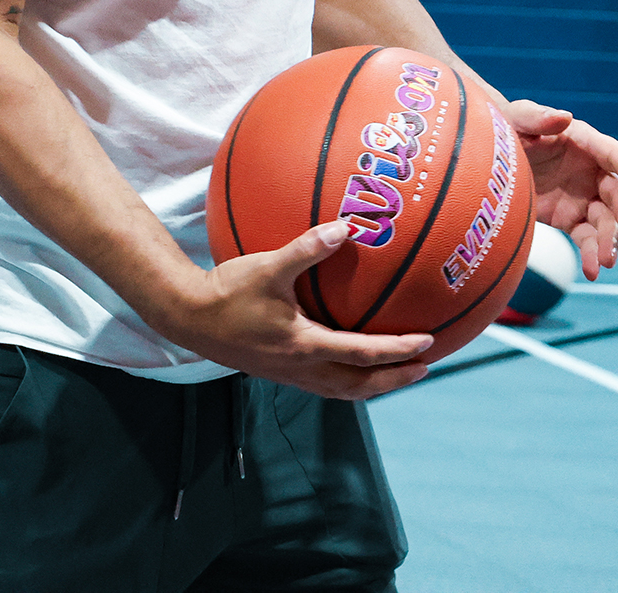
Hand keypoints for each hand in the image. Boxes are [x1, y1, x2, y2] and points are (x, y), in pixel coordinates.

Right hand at [159, 222, 433, 399]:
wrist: (189, 318)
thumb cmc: (228, 292)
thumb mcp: (268, 266)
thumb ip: (307, 248)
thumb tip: (345, 227)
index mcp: (304, 346)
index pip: (364, 354)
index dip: (399, 351)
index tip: (428, 342)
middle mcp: (301, 367)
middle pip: (360, 385)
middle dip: (396, 379)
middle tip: (426, 368)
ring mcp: (290, 374)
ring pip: (343, 390)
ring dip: (375, 384)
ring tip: (399, 372)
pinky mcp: (280, 372)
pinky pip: (326, 383)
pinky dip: (349, 379)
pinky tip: (353, 362)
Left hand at [501, 99, 617, 279]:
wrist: (489, 161)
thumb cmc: (505, 131)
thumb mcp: (515, 120)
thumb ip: (536, 117)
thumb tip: (564, 117)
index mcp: (583, 142)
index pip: (613, 154)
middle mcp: (590, 170)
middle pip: (617, 193)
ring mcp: (583, 197)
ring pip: (606, 221)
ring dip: (610, 241)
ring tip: (606, 262)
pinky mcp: (571, 219)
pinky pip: (587, 239)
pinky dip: (592, 256)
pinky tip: (593, 273)